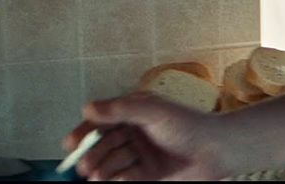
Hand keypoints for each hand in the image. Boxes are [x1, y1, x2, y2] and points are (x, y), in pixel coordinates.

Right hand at [63, 93, 225, 181]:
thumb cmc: (189, 124)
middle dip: (91, 156)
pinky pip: (124, 179)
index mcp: (132, 115)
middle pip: (101, 146)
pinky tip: (122, 179)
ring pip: (110, 164)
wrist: (215, 150)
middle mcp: (133, 135)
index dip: (83, 133)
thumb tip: (88, 108)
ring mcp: (139, 157)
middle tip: (84, 165)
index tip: (69, 143)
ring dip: (102, 170)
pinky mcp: (146, 177)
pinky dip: (120, 180)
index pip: (99, 123)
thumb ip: (120, 109)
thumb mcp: (152, 109)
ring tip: (98, 175)